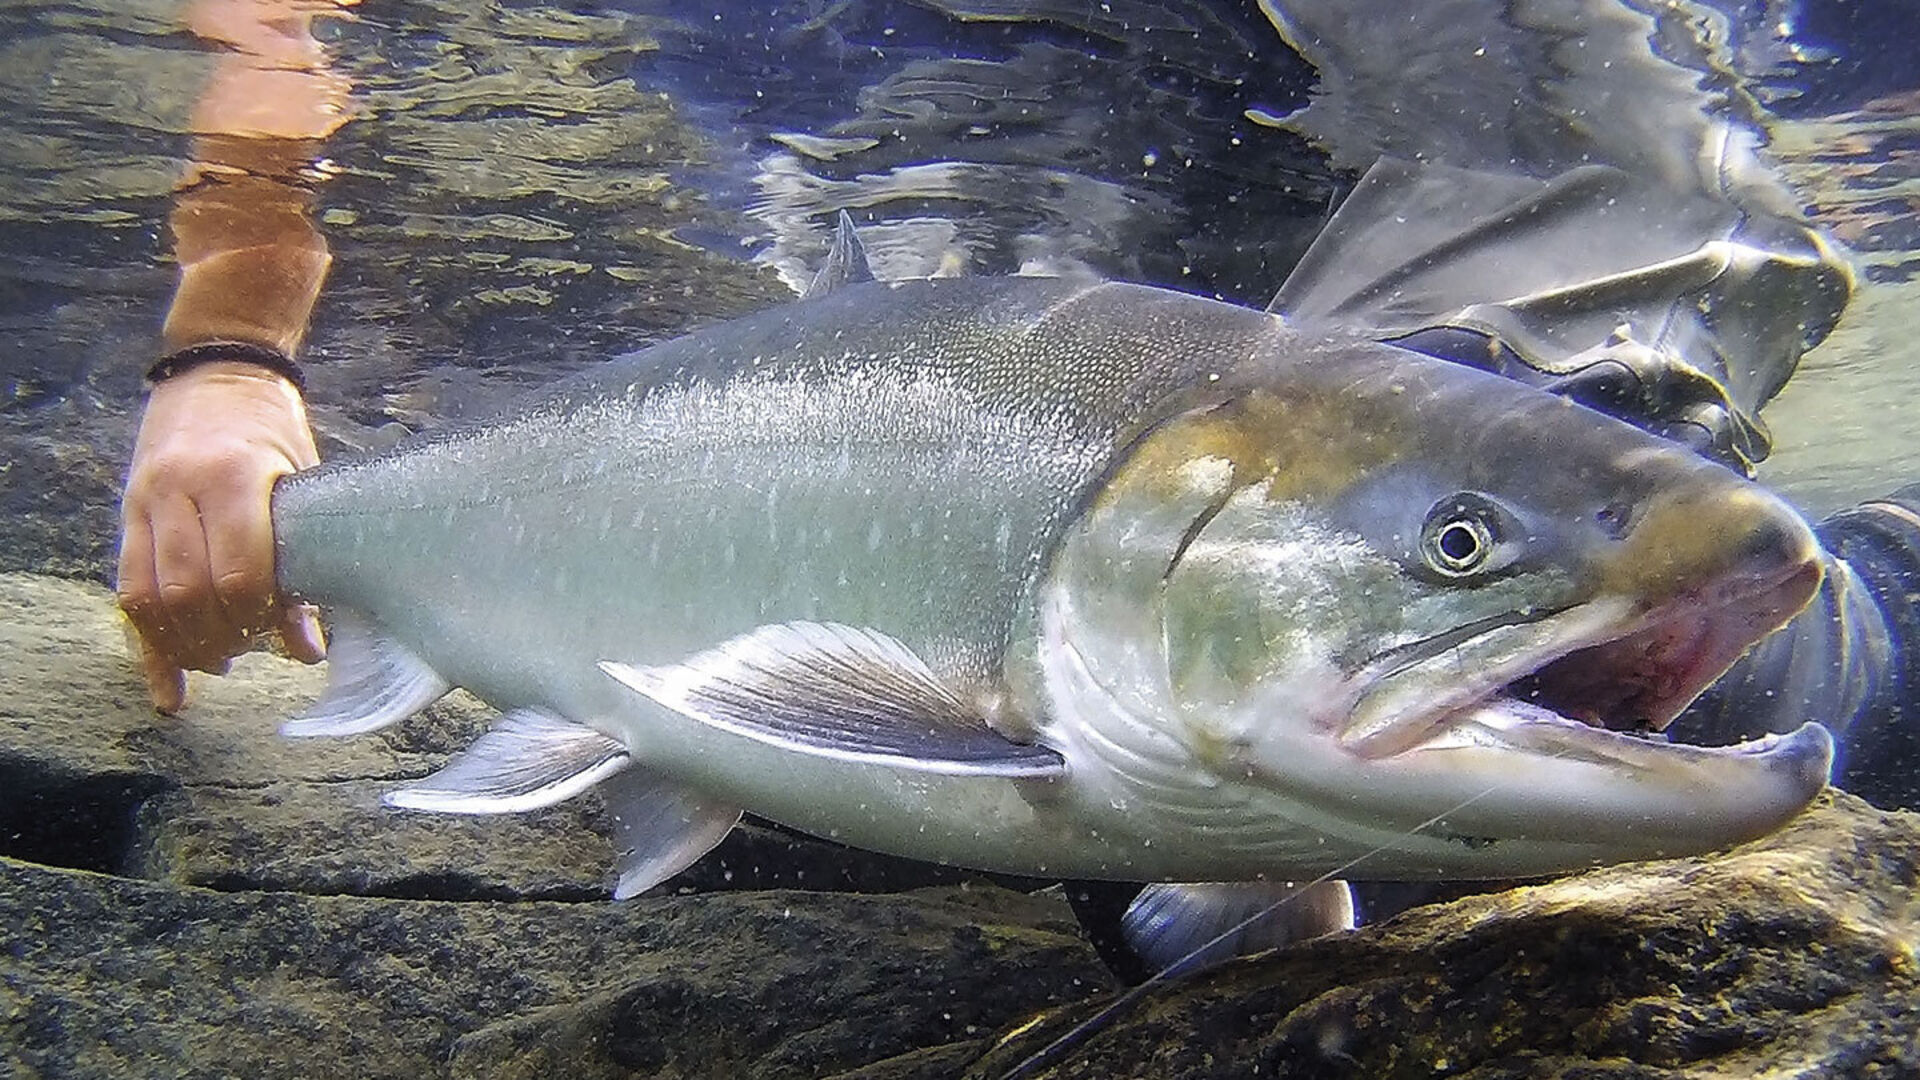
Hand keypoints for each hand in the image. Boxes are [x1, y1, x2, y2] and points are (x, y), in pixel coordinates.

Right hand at [118, 359, 325, 711]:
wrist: (217, 372)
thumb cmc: (275, 429)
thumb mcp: (302, 480)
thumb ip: (306, 559)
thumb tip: (310, 647)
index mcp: (234, 477)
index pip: (239, 570)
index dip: (259, 616)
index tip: (281, 637)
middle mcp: (180, 489)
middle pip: (188, 591)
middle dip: (219, 636)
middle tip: (249, 651)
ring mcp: (145, 501)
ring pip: (148, 596)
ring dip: (183, 643)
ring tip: (216, 662)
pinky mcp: (126, 514)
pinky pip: (127, 589)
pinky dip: (149, 643)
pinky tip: (166, 686)